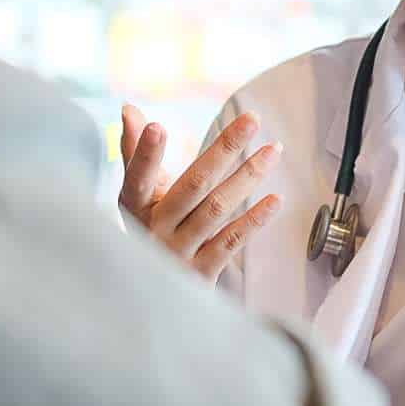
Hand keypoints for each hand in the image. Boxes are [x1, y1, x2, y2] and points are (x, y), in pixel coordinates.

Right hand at [117, 105, 283, 281]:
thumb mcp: (137, 195)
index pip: (138, 176)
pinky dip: (253, 221)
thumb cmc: (147, 230)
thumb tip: (130, 109)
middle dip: (224, 149)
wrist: (149, 297)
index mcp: (135, 205)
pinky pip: (230, 243)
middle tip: (251, 119)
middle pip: (192, 185)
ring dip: (248, 176)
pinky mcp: (201, 274)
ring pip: (217, 209)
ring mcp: (179, 252)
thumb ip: (136, 152)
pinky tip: (274, 200)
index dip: (146, 153)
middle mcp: (155, 229)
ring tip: (273, 150)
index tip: (157, 126)